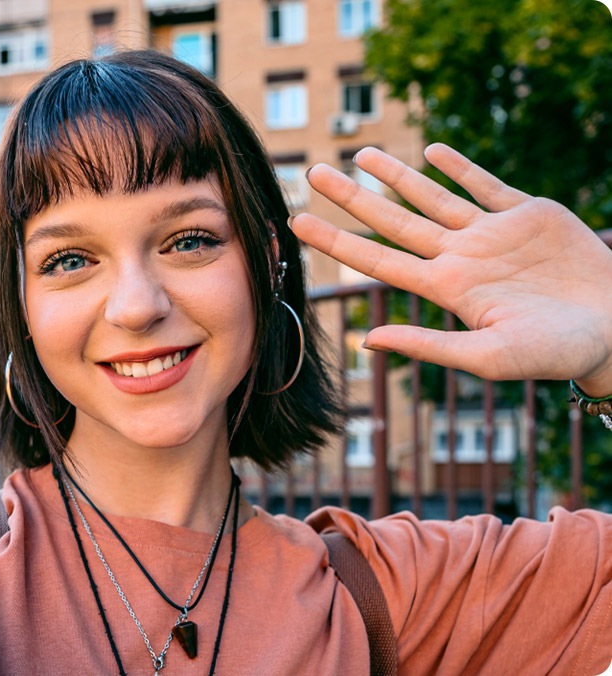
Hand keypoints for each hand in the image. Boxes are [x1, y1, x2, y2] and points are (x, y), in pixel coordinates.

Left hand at [292, 143, 611, 395]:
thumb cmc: (555, 353)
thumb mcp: (487, 357)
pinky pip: (484, 185)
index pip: (377, 259)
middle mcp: (459, 257)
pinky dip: (457, 167)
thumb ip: (427, 346)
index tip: (299, 221)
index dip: (336, 240)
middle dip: (351, 197)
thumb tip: (368, 340)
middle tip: (313, 173)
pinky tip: (430, 152)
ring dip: (396, 175)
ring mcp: (490, 233)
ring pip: (431, 197)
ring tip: (361, 153)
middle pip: (392, 220)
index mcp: (446, 288)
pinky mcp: (526, 214)